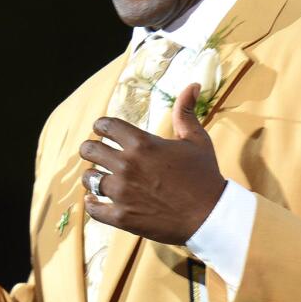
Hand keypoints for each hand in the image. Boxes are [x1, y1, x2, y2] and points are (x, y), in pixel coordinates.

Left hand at [78, 83, 224, 244]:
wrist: (211, 216)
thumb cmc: (205, 175)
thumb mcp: (197, 140)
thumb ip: (186, 112)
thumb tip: (192, 85)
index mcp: (142, 144)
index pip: (106, 126)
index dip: (101, 126)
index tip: (101, 130)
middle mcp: (127, 165)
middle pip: (90, 150)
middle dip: (90, 149)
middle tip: (95, 153)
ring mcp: (122, 192)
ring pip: (89, 178)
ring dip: (92, 176)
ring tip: (97, 177)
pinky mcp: (122, 217)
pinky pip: (93, 208)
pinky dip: (91, 204)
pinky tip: (94, 200)